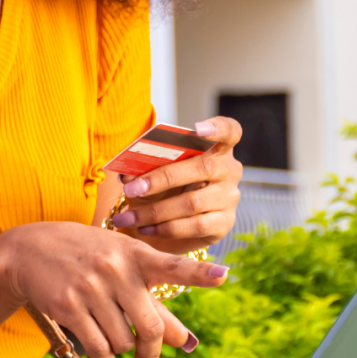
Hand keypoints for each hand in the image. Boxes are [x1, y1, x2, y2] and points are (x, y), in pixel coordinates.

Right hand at [0, 222, 228, 357]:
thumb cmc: (85, 256)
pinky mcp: (69, 306)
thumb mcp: (119, 266)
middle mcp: (115, 269)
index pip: (172, 265)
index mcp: (134, 254)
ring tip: (116, 347)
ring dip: (124, 353)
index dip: (199, 272)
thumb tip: (185, 340)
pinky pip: (100, 349)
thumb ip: (152, 301)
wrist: (30, 249)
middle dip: (152, 354)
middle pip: (150, 326)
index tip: (225, 275)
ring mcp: (91, 287)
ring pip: (123, 342)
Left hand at [111, 117, 242, 251]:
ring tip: (128, 217)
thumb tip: (126, 173)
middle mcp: (229, 170)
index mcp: (216, 147)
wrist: (171, 224)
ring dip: (155, 211)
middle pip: (202, 167)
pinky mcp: (224, 223)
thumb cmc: (164, 186)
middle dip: (161, 178)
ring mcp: (229, 197)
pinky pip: (196, 226)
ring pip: (193, 202)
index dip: (217, 128)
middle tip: (130, 188)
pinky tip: (145, 229)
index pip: (229, 131)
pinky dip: (166, 228)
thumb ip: (146, 162)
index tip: (197, 128)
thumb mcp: (155, 169)